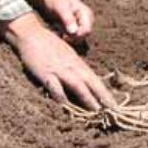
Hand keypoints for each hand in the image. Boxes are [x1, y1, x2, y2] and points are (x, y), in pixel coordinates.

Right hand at [0, 13, 114, 109]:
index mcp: (78, 64)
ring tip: (97, 112)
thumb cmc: (49, 45)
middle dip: (103, 98)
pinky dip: (60, 96)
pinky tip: (65, 106)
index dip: (106, 94)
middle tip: (114, 112)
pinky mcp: (45, 73)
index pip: (96, 80)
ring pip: (77, 86)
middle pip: (91, 83)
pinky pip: (54, 86)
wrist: (32, 34)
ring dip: (87, 99)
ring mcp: (59, 70)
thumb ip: (76, 69)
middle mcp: (72, 67)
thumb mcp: (67, 56)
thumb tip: (86, 82)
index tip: (116, 106)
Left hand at [32, 0, 93, 42]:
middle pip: (82, 37)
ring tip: (55, 30)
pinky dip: (63, 37)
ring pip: (76, 39)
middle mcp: (86, 20)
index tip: (63, 35)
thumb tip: (74, 32)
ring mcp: (80, 25)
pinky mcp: (74, 28)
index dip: (76, 36)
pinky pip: (71, 38)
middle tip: (57, 31)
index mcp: (86, 13)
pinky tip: (56, 31)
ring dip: (65, 37)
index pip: (87, 31)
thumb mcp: (60, 7)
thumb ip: (68, 19)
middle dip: (70, 37)